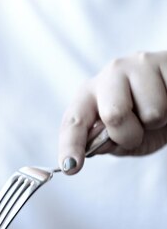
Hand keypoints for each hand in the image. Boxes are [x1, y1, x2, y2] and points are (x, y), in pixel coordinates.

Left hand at [58, 51, 166, 172]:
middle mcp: (109, 75)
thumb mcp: (124, 140)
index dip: (71, 145)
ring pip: (151, 112)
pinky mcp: (163, 61)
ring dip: (157, 122)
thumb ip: (106, 144)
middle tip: (139, 131)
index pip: (74, 122)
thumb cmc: (145, 122)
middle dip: (130, 135)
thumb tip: (96, 145)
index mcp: (90, 96)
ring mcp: (137, 64)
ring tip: (159, 111)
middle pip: (114, 114)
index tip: (71, 167)